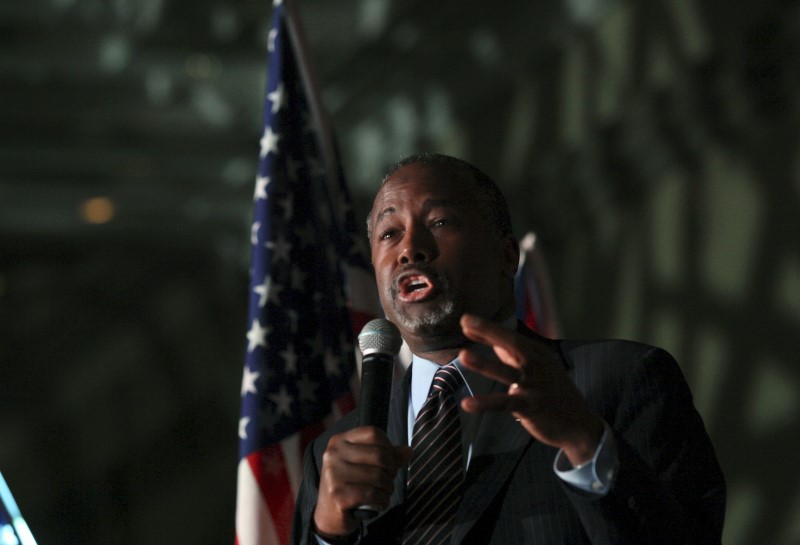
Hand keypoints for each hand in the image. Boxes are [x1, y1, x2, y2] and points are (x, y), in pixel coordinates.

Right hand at [313, 426, 411, 537]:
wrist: (328, 515)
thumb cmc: (349, 486)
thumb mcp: (363, 465)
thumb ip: (386, 456)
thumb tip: (408, 451)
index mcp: (339, 441)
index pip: (373, 433)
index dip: (389, 447)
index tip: (390, 460)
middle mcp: (334, 454)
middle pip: (379, 454)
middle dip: (391, 470)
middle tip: (389, 479)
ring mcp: (334, 474)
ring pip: (378, 476)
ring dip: (388, 487)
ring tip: (384, 492)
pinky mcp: (338, 494)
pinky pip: (372, 493)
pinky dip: (382, 499)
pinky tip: (379, 501)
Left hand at [458, 314, 602, 466]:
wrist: (580, 425)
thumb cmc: (554, 393)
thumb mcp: (539, 369)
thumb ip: (514, 356)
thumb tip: (492, 341)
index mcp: (538, 354)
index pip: (510, 338)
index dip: (488, 329)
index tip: (466, 321)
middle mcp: (537, 366)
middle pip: (512, 345)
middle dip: (489, 331)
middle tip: (465, 322)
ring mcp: (533, 386)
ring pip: (507, 372)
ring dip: (485, 364)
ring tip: (463, 356)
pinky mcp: (529, 407)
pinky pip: (504, 404)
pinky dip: (485, 403)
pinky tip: (467, 403)